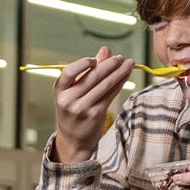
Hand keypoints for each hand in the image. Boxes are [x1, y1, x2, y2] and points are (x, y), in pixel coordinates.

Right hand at [52, 48, 135, 164]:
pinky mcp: (95, 115)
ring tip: (129, 63)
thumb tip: (105, 49)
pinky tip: (126, 76)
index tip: (94, 59)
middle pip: (91, 78)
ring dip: (119, 73)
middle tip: (121, 57)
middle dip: (109, 65)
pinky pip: (110, 96)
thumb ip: (88, 70)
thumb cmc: (74, 109)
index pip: (68, 73)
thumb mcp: (74, 90)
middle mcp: (69, 99)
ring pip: (104, 86)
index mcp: (60, 90)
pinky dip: (119, 84)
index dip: (82, 64)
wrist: (73, 139)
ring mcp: (82, 108)